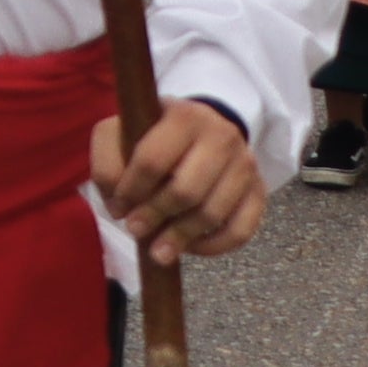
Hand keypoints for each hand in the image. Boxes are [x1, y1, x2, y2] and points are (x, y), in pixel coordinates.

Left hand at [92, 97, 265, 263]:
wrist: (200, 130)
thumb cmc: (152, 136)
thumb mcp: (120, 133)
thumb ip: (108, 163)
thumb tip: (119, 208)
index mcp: (184, 116)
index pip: (153, 160)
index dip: (131, 191)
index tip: (117, 209)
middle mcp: (222, 136)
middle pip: (187, 191)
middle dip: (155, 217)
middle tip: (135, 231)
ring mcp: (246, 164)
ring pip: (213, 213)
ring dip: (181, 238)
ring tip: (157, 251)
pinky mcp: (260, 191)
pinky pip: (241, 230)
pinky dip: (214, 247)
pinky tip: (190, 247)